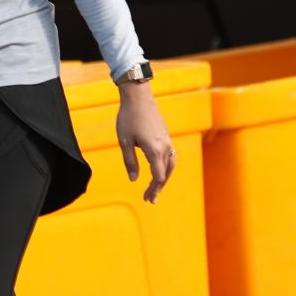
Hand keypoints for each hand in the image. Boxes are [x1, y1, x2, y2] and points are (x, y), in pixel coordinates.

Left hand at [116, 82, 175, 202]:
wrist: (138, 96)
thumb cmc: (128, 117)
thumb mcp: (125, 141)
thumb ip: (130, 161)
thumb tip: (134, 179)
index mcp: (155, 150)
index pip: (158, 176)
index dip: (153, 189)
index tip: (147, 198)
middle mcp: (165, 146)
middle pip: (166, 173)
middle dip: (159, 187)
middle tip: (150, 199)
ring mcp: (167, 140)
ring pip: (170, 164)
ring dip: (164, 177)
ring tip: (156, 187)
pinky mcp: (165, 134)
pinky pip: (169, 155)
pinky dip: (165, 166)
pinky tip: (158, 168)